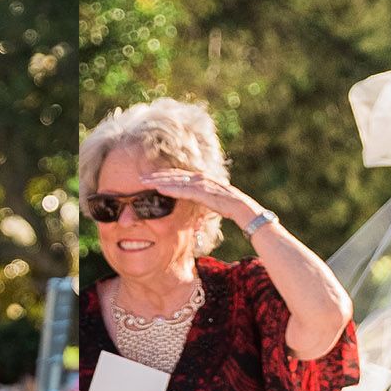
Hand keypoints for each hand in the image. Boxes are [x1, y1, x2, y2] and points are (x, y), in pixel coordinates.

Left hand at [137, 167, 262, 228]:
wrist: (251, 215)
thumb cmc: (233, 210)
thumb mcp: (212, 205)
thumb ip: (200, 202)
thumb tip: (190, 207)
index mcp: (204, 181)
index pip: (179, 176)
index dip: (163, 176)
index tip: (147, 179)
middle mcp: (204, 180)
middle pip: (175, 175)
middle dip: (156, 176)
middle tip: (138, 178)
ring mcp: (206, 185)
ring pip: (178, 181)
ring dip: (160, 181)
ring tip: (143, 182)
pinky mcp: (208, 194)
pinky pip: (186, 191)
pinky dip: (172, 189)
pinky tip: (159, 189)